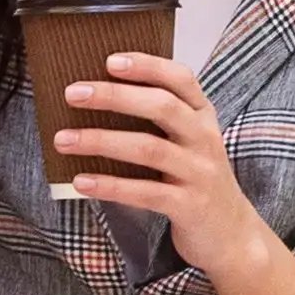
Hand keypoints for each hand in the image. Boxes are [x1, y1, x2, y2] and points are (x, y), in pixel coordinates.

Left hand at [58, 50, 281, 276]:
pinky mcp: (189, 206)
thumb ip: (160, 118)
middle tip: (73, 93)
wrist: (231, 233)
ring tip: (64, 139)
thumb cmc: (196, 179)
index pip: (180, 79)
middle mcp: (204, 139)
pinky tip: (80, 182)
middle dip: (114, 97)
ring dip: (101, 141)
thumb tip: (97, 98)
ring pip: (149, 148)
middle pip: (161, 107)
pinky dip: (110, 186)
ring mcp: (199, 173)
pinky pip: (145, 192)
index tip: (110, 60)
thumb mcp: (189, 141)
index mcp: (203, 116)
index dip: (148, 66)